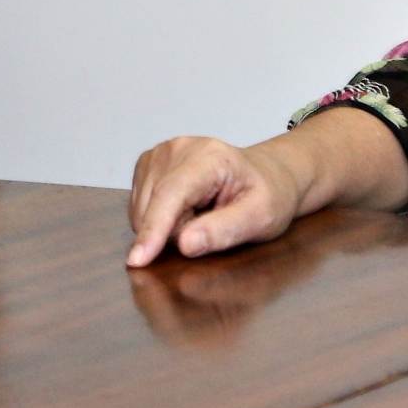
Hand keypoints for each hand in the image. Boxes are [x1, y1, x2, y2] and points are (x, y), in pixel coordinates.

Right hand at [125, 134, 308, 267]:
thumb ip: (224, 230)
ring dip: (167, 226)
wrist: (268, 174)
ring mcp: (160, 153)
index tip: (138, 259)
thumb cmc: (268, 194)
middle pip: (154, 206)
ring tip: (201, 215)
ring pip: (142, 209)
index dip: (154, 228)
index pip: (171, 195)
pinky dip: (160, 219)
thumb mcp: (261, 218)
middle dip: (174, 232)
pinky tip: (186, 210)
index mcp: (209, 156)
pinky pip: (140, 207)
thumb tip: (185, 244)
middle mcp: (178, 148)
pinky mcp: (149, 164)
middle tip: (213, 224)